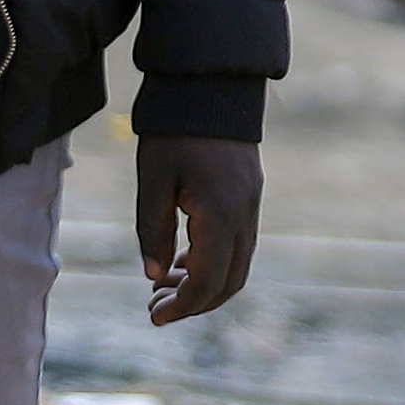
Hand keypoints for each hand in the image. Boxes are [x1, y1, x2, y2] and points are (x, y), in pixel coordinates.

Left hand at [137, 138, 262, 323]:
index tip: (153, 316)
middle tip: (155, 307)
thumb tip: (155, 276)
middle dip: (194, 303)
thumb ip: (153, 231)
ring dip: (204, 284)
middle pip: (229, 281)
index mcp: (221, 214)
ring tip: (163, 286)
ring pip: (237, 265)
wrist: (212, 88)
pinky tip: (181, 259)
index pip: (208, 280)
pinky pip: (237, 244)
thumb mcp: (153, 180)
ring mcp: (251, 206)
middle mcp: (244, 215)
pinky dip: (212, 262)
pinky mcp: (248, 197)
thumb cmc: (175, 132)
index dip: (183, 305)